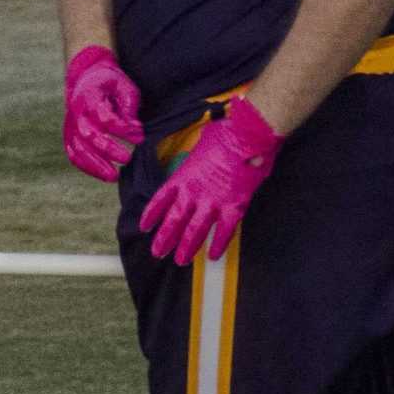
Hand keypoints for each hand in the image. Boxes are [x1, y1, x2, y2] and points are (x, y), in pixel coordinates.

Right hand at [63, 45, 144, 181]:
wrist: (85, 76)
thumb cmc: (109, 82)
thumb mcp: (124, 86)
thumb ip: (129, 106)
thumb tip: (135, 129)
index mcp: (89, 96)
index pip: (104, 117)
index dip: (122, 129)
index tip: (139, 136)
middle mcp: (76, 112)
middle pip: (89, 135)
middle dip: (108, 149)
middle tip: (127, 159)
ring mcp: (70, 124)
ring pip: (78, 149)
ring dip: (95, 165)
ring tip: (114, 177)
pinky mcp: (69, 134)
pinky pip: (73, 153)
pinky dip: (85, 166)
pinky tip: (102, 174)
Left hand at [138, 97, 282, 264]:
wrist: (248, 135)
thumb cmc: (227, 133)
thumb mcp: (202, 143)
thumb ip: (199, 157)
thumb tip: (203, 152)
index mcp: (183, 176)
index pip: (160, 200)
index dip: (152, 215)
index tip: (145, 227)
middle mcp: (193, 193)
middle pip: (173, 221)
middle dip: (164, 239)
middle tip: (158, 253)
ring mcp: (212, 202)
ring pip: (194, 231)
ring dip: (187, 247)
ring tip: (180, 260)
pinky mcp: (233, 207)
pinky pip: (224, 232)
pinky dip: (218, 245)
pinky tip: (213, 255)